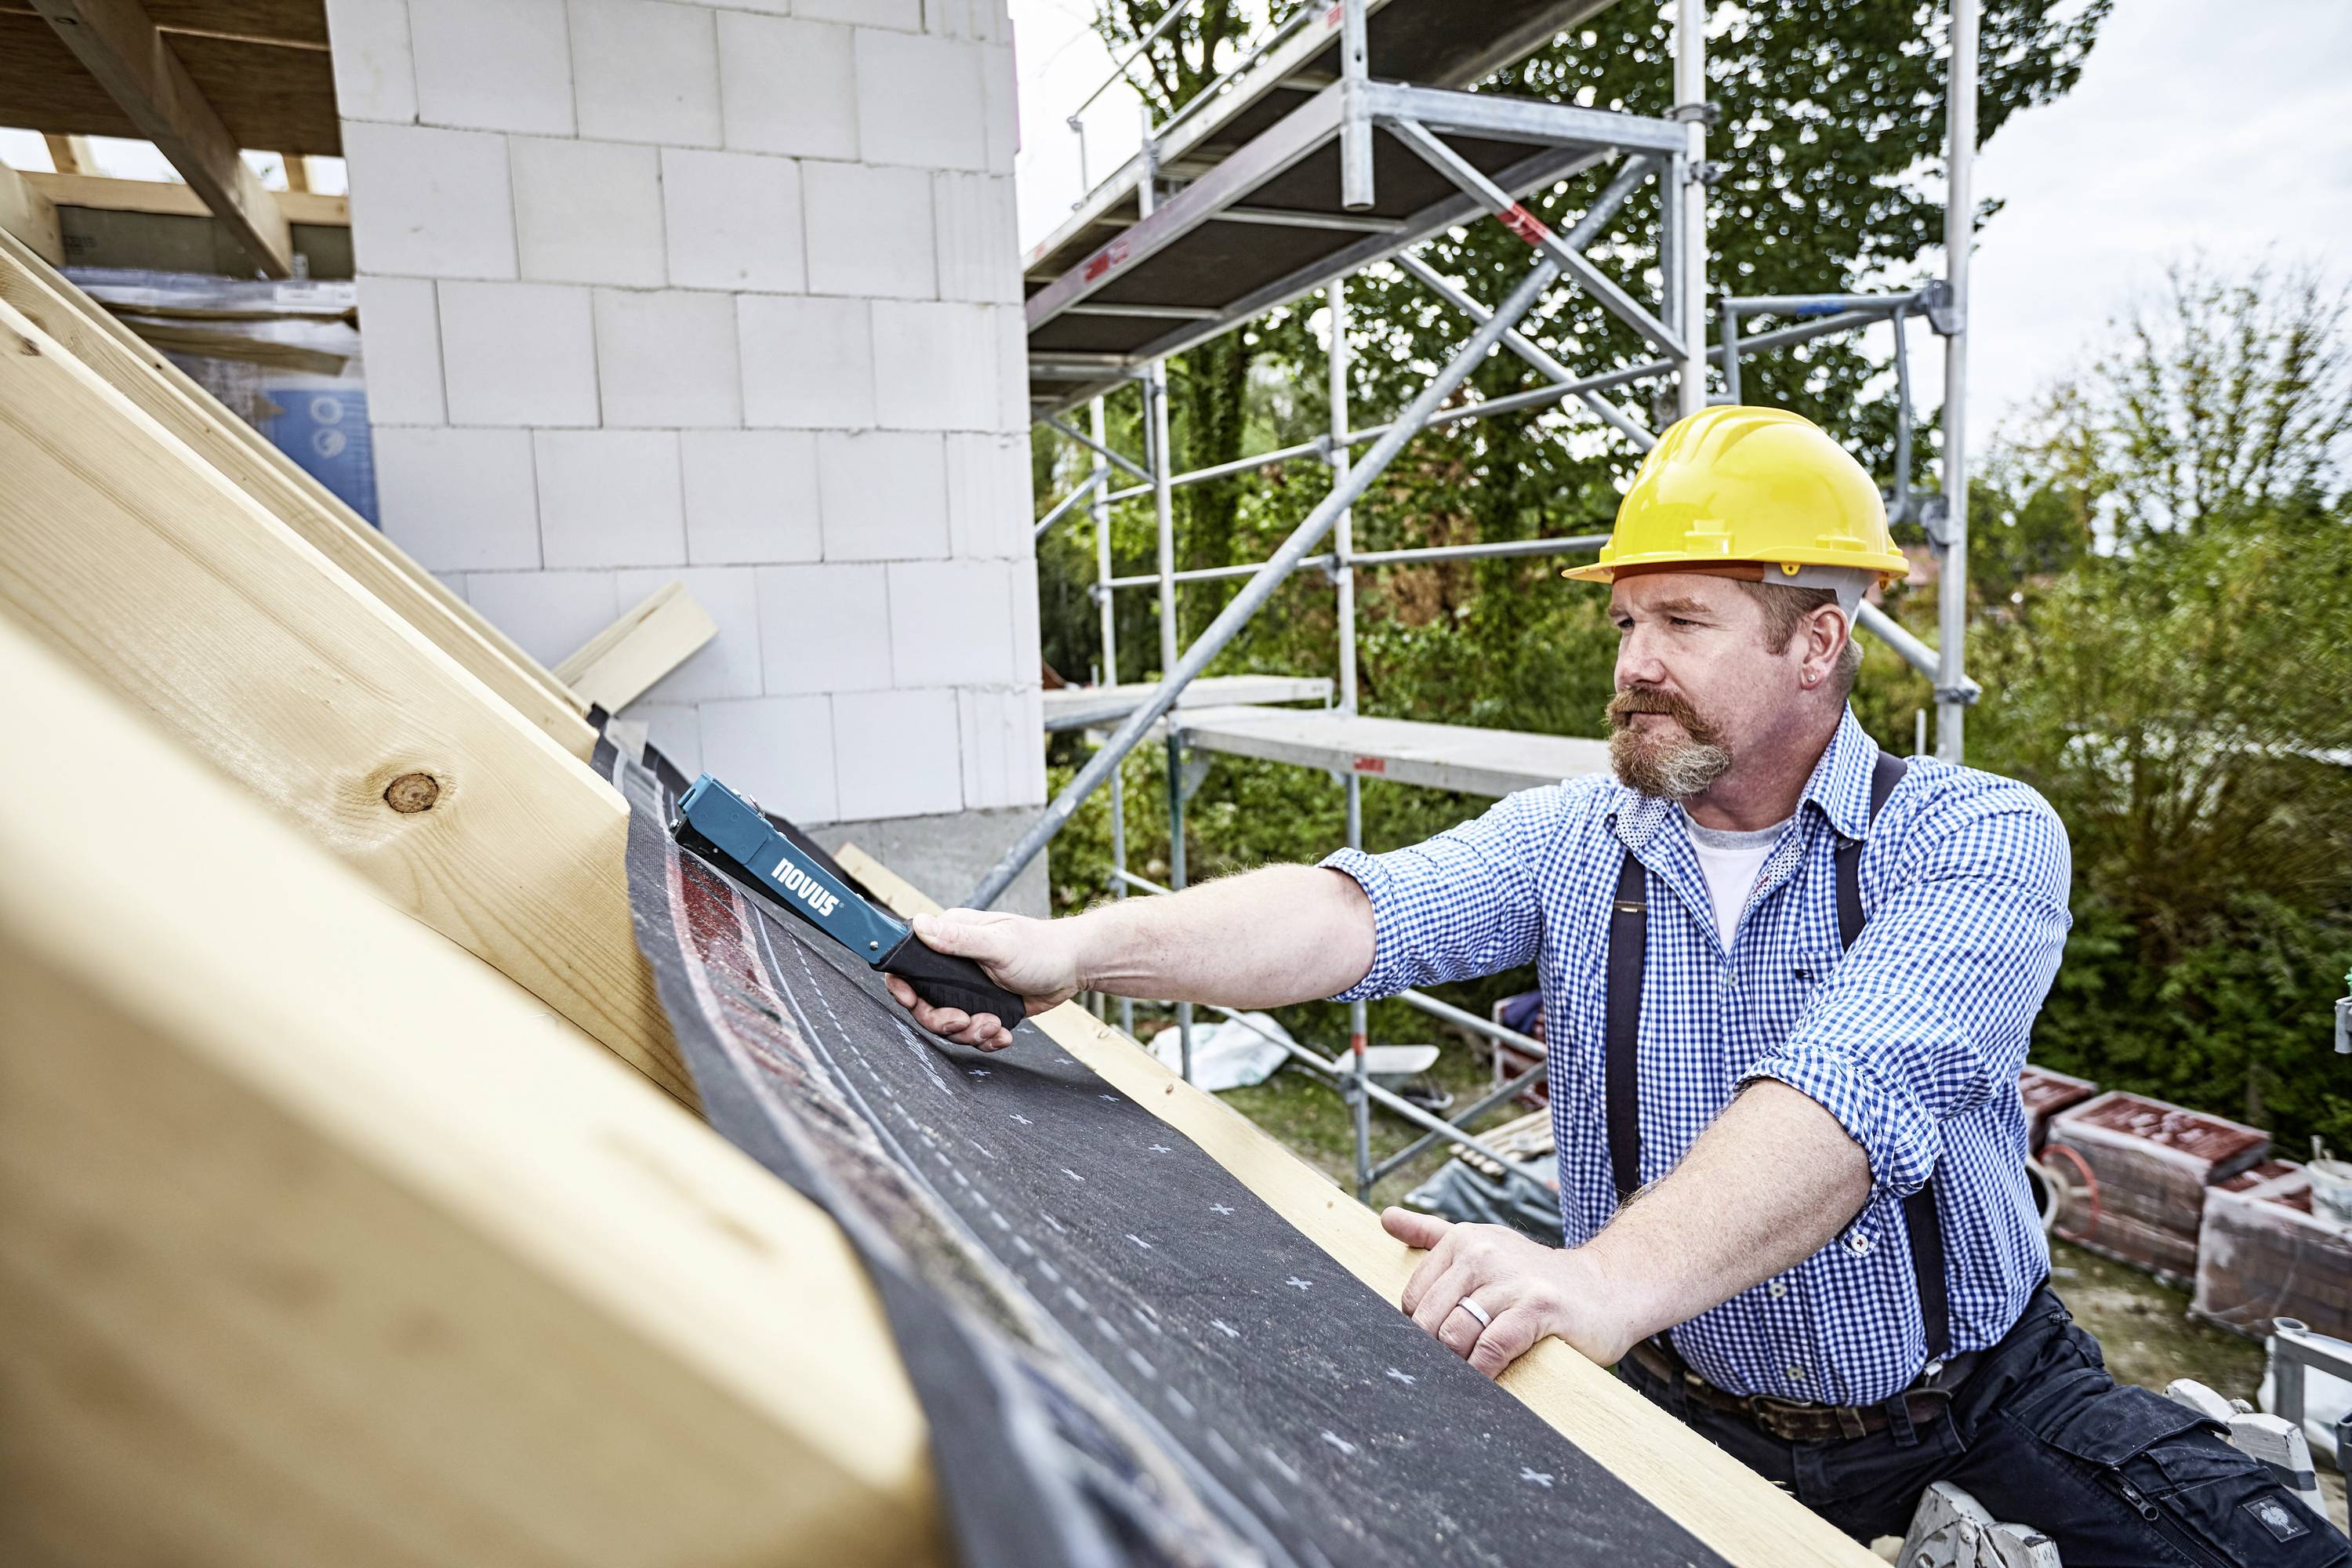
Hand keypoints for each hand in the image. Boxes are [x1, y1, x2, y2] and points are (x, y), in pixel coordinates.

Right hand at [882, 908, 1081, 1051]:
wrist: (1073, 967)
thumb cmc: (1042, 947)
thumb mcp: (999, 944)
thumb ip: (958, 939)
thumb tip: (919, 924)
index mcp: (950, 939)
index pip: (909, 963)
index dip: (902, 986)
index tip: (911, 1001)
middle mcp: (954, 964)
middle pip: (924, 1003)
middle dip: (942, 1019)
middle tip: (965, 1021)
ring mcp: (968, 988)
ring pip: (947, 1022)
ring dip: (969, 1032)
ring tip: (993, 1026)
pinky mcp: (984, 1006)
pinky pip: (971, 1031)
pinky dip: (985, 1039)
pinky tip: (1002, 1036)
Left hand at [1382, 1208, 1641, 1377]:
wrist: (1606, 1289)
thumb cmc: (1536, 1276)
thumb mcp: (1484, 1243)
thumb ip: (1432, 1233)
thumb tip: (1385, 1217)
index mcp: (1464, 1240)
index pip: (1412, 1298)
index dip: (1420, 1329)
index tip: (1436, 1344)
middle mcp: (1483, 1253)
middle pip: (1428, 1319)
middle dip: (1434, 1351)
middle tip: (1450, 1367)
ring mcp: (1511, 1280)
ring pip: (1454, 1335)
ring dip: (1457, 1364)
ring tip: (1470, 1373)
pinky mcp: (1537, 1309)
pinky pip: (1490, 1348)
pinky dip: (1481, 1372)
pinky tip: (1485, 1380)